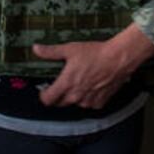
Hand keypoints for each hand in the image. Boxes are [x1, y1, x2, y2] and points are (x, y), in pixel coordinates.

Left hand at [34, 24, 153, 108]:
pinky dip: (88, 98)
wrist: (118, 59)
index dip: (44, 96)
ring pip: (75, 104)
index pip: (48, 100)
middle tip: (62, 84)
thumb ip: (51, 52)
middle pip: (60, 103)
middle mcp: (76, 96)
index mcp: (66, 84)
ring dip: (74, 97)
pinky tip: (91, 86)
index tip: (45, 90)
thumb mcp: (70, 49)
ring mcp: (88, 101)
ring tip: (79, 83)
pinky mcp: (100, 103)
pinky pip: (89, 104)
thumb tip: (35, 49)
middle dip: (58, 96)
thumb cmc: (94, 53)